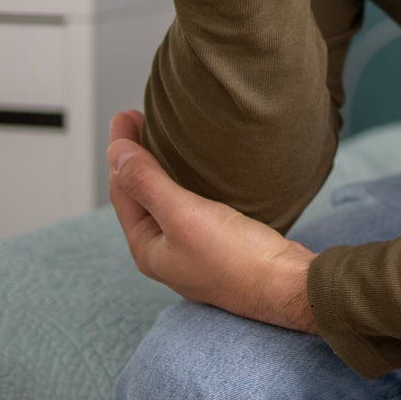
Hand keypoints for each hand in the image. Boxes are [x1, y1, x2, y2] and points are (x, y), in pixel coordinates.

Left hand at [105, 109, 315, 331]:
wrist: (285, 284)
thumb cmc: (235, 258)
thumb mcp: (183, 215)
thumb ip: (147, 183)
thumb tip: (115, 153)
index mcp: (147, 248)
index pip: (122, 189)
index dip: (120, 150)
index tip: (125, 115)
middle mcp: (164, 251)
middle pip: (140, 195)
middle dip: (136, 157)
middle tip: (140, 119)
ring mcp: (191, 249)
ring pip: (165, 200)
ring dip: (160, 169)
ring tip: (164, 138)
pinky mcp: (217, 244)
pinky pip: (190, 206)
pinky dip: (185, 182)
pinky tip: (198, 171)